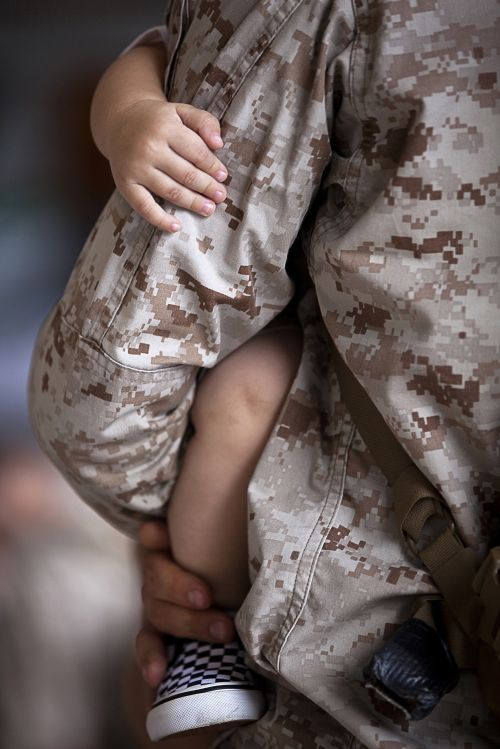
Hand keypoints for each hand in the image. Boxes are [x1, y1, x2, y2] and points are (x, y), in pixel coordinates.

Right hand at [108, 100, 227, 232]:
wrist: (119, 121)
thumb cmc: (158, 120)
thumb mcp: (181, 111)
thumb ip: (204, 121)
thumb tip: (218, 144)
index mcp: (165, 127)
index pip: (197, 152)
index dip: (213, 166)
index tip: (223, 176)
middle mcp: (149, 147)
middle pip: (186, 174)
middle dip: (207, 187)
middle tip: (220, 196)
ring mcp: (136, 168)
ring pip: (170, 191)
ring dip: (192, 203)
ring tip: (208, 209)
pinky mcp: (125, 184)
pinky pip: (144, 207)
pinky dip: (160, 219)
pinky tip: (176, 226)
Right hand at [137, 521, 236, 687]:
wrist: (236, 605)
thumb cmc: (234, 566)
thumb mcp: (233, 549)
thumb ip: (232, 533)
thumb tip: (257, 506)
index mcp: (174, 548)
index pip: (154, 537)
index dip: (156, 537)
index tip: (162, 534)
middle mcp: (160, 574)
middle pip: (156, 577)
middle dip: (182, 588)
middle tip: (210, 598)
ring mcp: (156, 605)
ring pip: (157, 612)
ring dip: (187, 623)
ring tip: (221, 630)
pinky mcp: (157, 635)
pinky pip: (147, 646)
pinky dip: (151, 660)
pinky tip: (157, 676)